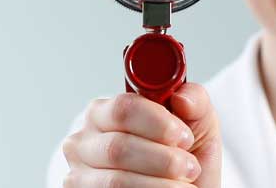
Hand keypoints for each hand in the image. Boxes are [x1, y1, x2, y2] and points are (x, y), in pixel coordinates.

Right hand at [61, 83, 220, 187]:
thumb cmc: (183, 157)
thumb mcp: (197, 124)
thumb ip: (194, 100)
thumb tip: (182, 97)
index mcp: (103, 112)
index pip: (122, 109)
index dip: (158, 123)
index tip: (184, 137)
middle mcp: (83, 141)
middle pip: (118, 148)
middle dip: (164, 160)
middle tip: (189, 167)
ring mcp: (79, 175)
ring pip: (117, 181)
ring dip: (160, 185)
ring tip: (182, 186)